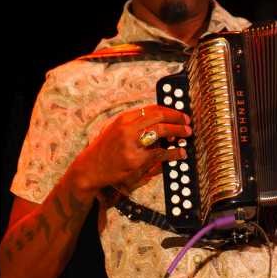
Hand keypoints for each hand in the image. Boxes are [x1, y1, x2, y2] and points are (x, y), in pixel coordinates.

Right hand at [72, 105, 191, 192]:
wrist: (90, 169)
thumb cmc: (105, 150)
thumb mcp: (116, 131)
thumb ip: (135, 125)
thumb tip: (160, 120)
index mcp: (123, 119)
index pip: (152, 108)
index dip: (169, 110)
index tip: (179, 112)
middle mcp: (127, 128)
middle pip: (159, 116)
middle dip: (177, 117)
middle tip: (187, 121)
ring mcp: (131, 144)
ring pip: (161, 131)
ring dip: (178, 131)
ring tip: (186, 133)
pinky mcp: (135, 160)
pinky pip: (160, 153)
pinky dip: (173, 152)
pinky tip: (180, 152)